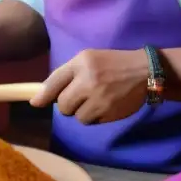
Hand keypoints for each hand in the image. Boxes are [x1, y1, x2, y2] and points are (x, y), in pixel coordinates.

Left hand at [29, 49, 150, 124]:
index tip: (35, 103)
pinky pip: (92, 122)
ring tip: (94, 101)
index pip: (54, 81)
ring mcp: (100, 99)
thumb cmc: (111, 63)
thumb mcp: (87, 59)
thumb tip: (38, 99)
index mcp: (81, 63)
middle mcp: (89, 80)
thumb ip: (64, 75)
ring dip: (82, 112)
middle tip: (79, 97)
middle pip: (63, 105)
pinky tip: (105, 105)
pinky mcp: (110, 113)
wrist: (144, 71)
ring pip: (77, 117)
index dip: (42, 96)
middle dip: (68, 105)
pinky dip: (95, 117)